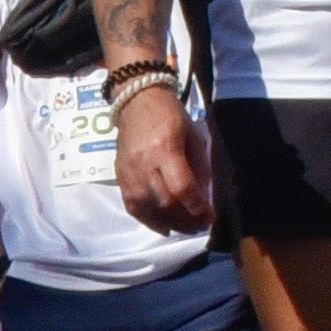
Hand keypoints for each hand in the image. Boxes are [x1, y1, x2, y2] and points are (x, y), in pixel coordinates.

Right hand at [111, 85, 213, 234]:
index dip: (196, 207)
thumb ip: (199, 165)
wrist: (136, 102)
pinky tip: (163, 226)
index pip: (181, 187)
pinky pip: (133, 207)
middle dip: (186, 219)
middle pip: (165, 202)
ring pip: (149, 209)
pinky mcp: (120, 178)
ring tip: (185, 228)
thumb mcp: (193, 135)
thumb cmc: (169, 115)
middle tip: (200, 226)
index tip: (210, 216)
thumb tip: (203, 194)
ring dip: (170, 223)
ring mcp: (129, 173)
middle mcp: (144, 164)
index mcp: (165, 149)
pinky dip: (149, 221)